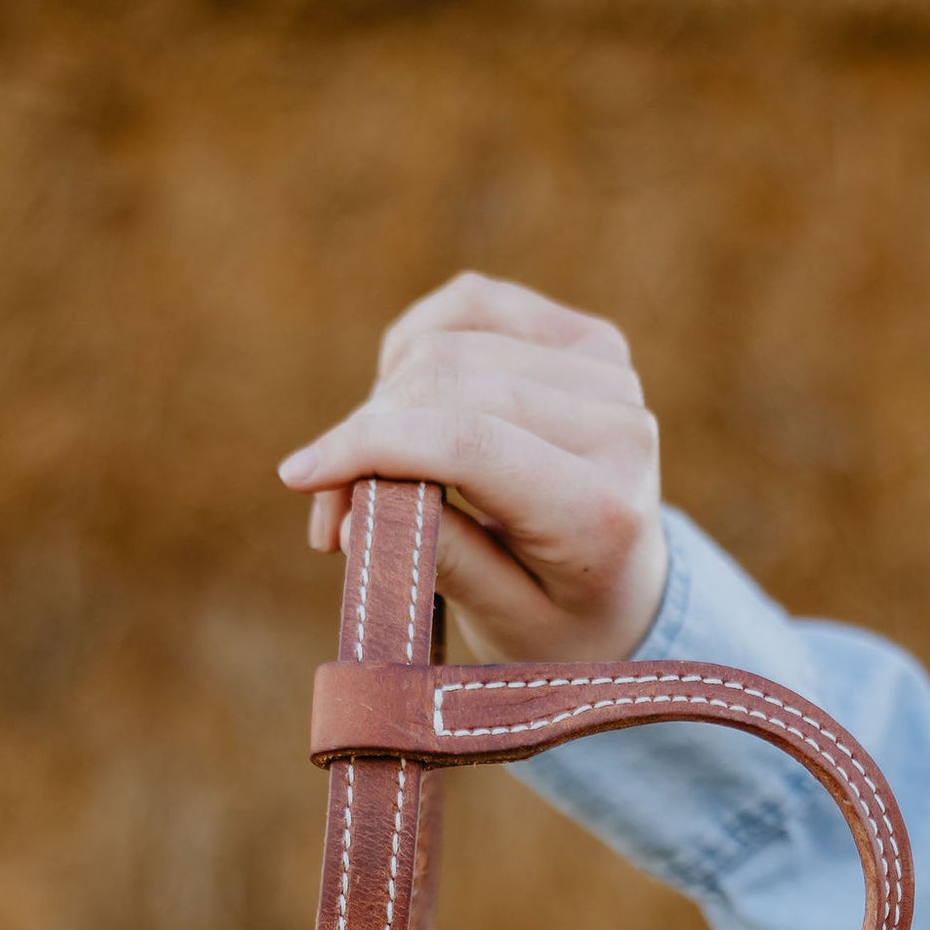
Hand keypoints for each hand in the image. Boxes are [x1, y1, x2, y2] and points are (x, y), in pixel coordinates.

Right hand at [278, 273, 667, 665]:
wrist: (628, 595)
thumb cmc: (558, 623)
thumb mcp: (502, 623)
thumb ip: (438, 563)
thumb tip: (353, 514)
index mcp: (602, 508)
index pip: (467, 443)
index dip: (370, 447)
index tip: (300, 474)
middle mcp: (619, 426)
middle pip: (450, 384)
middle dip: (365, 436)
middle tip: (327, 508)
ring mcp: (608, 370)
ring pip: (449, 344)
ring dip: (382, 403)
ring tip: (365, 474)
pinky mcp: (586, 337)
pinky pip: (470, 306)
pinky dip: (415, 348)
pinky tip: (403, 407)